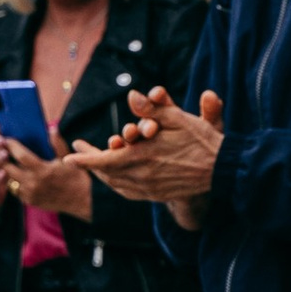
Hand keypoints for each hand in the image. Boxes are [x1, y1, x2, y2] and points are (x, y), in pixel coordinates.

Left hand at [9, 145, 93, 221]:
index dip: (11, 146)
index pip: (21, 156)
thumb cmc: (75, 177)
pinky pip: (14, 190)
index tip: (6, 138)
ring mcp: (30, 194)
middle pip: (8, 169)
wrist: (82, 201)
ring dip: (5, 169)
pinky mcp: (29, 201)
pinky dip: (12, 180)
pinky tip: (13, 172)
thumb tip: (51, 128)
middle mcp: (34, 183)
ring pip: (8, 180)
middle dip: (1, 157)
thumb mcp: (68, 159)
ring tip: (3, 159)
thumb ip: (57, 144)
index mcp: (43, 170)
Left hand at [72, 85, 223, 217]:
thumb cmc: (202, 141)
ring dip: (103, 174)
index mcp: (142, 158)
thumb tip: (132, 95)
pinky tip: (115, 177)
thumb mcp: (178, 119)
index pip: (104, 161)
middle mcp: (142, 177)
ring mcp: (149, 190)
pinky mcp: (157, 196)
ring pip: (116, 184)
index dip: (84, 160)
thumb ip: (153, 109)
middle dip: (90, 164)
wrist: (223, 171)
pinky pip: (128, 192)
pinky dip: (117, 183)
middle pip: (106, 174)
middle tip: (78, 154)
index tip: (67, 158)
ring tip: (94, 163)